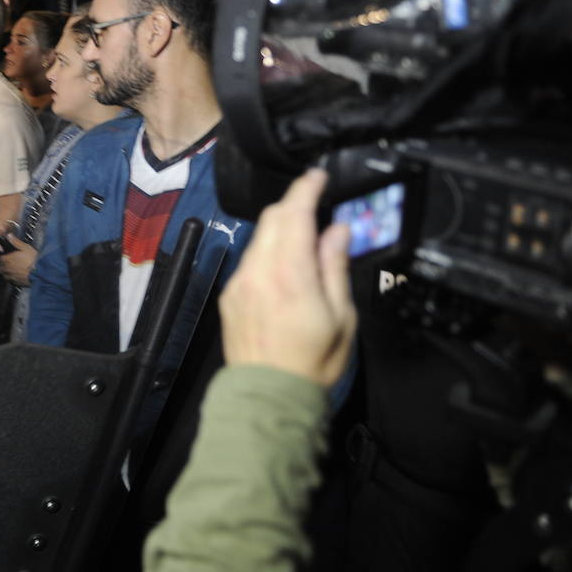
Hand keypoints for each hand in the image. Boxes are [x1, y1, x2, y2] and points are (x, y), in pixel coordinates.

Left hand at [0, 235, 35, 286]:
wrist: (40, 272)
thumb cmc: (33, 259)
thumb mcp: (25, 247)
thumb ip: (15, 242)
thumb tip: (9, 235)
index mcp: (7, 259)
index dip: (0, 257)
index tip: (2, 256)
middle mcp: (7, 269)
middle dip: (1, 265)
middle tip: (6, 263)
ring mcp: (11, 276)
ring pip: (4, 275)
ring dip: (5, 272)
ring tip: (10, 270)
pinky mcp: (16, 282)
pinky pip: (10, 281)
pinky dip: (11, 278)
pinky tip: (16, 276)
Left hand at [219, 170, 356, 387]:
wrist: (267, 395)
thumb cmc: (312, 363)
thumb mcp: (341, 317)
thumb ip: (334, 267)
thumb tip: (337, 230)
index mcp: (290, 275)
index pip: (294, 214)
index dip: (306, 188)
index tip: (317, 176)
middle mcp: (258, 272)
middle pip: (272, 219)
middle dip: (294, 205)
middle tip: (316, 204)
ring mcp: (240, 283)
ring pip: (259, 238)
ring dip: (281, 229)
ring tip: (305, 240)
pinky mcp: (230, 295)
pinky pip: (249, 260)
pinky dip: (268, 252)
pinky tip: (285, 268)